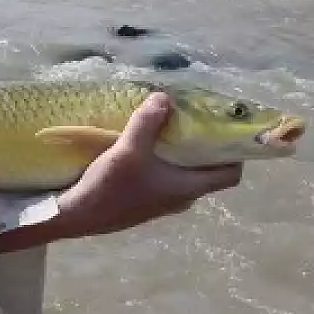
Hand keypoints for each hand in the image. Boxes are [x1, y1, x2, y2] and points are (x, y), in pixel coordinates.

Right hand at [46, 91, 241, 240]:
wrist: (77, 216)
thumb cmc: (111, 187)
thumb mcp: (129, 149)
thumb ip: (148, 122)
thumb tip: (164, 97)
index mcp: (188, 188)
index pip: (231, 175)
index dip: (236, 152)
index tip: (226, 129)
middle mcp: (181, 197)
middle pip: (207, 170)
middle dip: (205, 145)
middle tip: (196, 119)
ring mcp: (162, 201)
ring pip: (184, 173)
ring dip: (182, 152)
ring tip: (170, 126)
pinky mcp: (145, 200)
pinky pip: (166, 177)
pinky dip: (164, 160)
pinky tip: (146, 144)